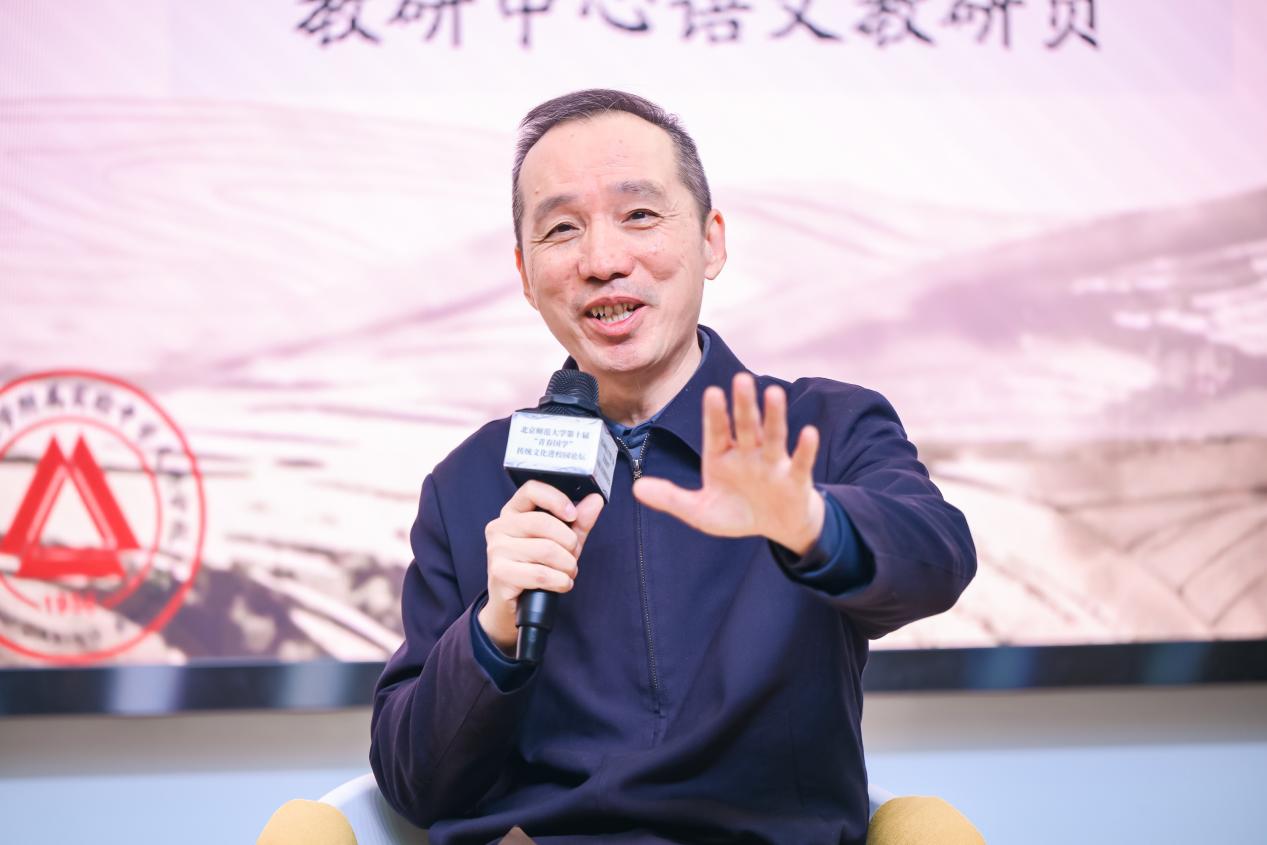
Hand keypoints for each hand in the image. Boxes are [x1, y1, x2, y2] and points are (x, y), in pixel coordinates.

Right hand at [478, 481, 603, 653]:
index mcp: (513, 512)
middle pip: (543, 523)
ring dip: (567, 566)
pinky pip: (541, 574)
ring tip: (568, 573)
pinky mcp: (500, 573)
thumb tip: (595, 500)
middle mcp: (499, 527)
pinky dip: (560, 581)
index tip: (573, 515)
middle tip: (573, 556)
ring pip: (546, 550)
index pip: (531, 490)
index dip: (556, 499)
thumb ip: (579, 521)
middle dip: (569, 543)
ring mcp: (496, 550)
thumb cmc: (537, 568)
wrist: (515, 607)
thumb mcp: (562, 542)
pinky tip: (561, 584)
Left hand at [633, 372, 823, 554]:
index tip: (711, 392)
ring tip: (774, 392)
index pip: (716, 431)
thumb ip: (671, 499)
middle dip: (743, 404)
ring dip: (774, 416)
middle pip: (745, 425)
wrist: (776, 526)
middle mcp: (748, 453)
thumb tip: (636, 489)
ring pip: (773, 436)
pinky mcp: (795, 479)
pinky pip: (800, 462)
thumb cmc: (738, 512)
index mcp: (722, 456)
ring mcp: (772, 464)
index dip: (714, 414)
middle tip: (740, 379)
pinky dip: (805, 449)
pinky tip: (808, 433)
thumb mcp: (700, 511)